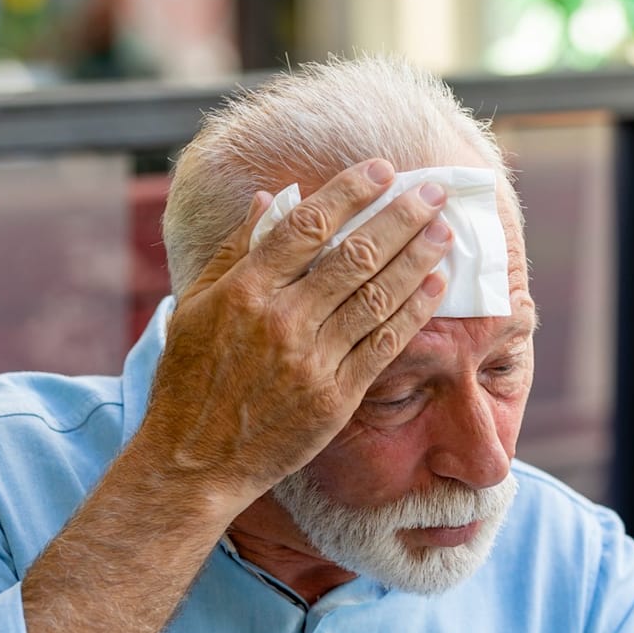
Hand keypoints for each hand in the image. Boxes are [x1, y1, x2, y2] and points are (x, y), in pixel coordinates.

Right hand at [136, 159, 453, 515]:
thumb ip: (234, 250)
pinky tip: (435, 284)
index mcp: (244, 290)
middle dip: (400, 217)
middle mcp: (281, 319)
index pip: (308, 224)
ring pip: (377, 295)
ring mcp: (311, 359)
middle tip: (434, 192)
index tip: (383, 171)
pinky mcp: (335, 396)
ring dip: (417, 258)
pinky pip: (384, 344)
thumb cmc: (189, 381)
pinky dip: (413, 310)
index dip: (351, 192)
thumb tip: (269, 198)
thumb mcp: (193, 306)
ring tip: (444, 231)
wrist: (195, 460)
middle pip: (354, 254)